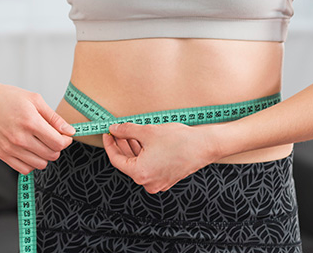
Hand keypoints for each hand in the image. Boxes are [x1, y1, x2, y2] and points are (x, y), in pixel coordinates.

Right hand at [0, 80, 74, 174]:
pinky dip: (31, 163)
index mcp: (30, 122)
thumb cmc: (7, 97)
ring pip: (40, 164)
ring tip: (39, 143)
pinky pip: (25, 169)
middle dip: (56, 147)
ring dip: (44, 156)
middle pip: (51, 155)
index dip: (66, 140)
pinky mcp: (2, 155)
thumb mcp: (34, 100)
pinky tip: (29, 150)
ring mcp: (10, 148)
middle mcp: (20, 138)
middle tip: (51, 137)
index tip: (65, 136)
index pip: (58, 143)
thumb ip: (54, 118)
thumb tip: (70, 131)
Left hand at [102, 122, 218, 193]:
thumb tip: (114, 129)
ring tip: (131, 131)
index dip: (110, 145)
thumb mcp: (147, 131)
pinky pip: (149, 165)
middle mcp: (148, 182)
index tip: (107, 133)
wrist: (204, 146)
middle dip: (122, 144)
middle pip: (128, 162)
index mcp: (140, 174)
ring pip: (139, 163)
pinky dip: (144, 153)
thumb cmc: (178, 140)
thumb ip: (127, 130)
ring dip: (133, 147)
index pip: (117, 160)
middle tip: (118, 130)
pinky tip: (143, 139)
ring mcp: (158, 182)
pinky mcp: (167, 178)